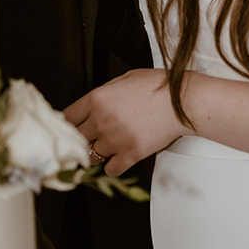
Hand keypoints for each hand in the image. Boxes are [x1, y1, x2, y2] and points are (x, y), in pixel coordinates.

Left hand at [66, 69, 184, 174]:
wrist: (182, 100)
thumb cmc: (157, 86)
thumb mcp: (123, 79)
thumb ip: (103, 94)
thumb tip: (91, 105)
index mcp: (96, 99)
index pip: (66, 118)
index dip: (65, 124)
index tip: (67, 128)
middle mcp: (102, 121)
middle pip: (76, 139)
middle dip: (80, 139)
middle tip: (87, 139)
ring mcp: (115, 140)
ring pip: (91, 156)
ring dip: (97, 152)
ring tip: (108, 145)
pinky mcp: (131, 154)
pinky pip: (110, 169)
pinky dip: (112, 166)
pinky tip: (118, 157)